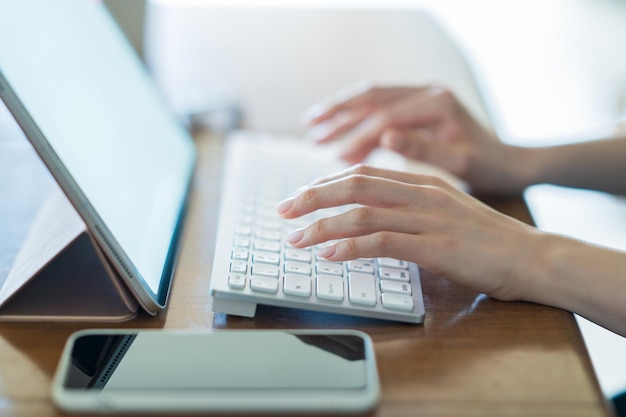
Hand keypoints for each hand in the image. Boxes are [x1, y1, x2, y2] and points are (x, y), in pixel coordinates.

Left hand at [275, 165, 540, 301]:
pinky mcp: (434, 246)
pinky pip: (381, 242)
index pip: (362, 174)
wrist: (531, 257)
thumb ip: (408, 210)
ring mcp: (427, 217)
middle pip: (354, 184)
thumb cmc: (486, 240)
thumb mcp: (443, 213)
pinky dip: (349, 248)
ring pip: (361, 213)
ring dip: (322, 225)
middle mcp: (421, 193)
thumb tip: (370, 221)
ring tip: (296, 239)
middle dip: (312, 197)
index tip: (300, 196)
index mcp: (421, 181)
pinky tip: (329, 255)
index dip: (325, 183)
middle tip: (283, 210)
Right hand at [305, 84, 530, 193]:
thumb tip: (384, 136)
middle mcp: (429, 92)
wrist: (512, 163)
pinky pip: (382, 111)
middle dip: (340, 112)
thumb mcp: (463, 164)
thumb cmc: (491, 167)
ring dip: (345, 114)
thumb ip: (423, 149)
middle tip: (311, 129)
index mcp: (439, 104)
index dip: (357, 135)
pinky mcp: (419, 109)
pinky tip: (344, 141)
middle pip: (374, 97)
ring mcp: (423, 97)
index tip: (333, 155)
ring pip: (374, 100)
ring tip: (316, 131)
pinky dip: (360, 124)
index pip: (387, 116)